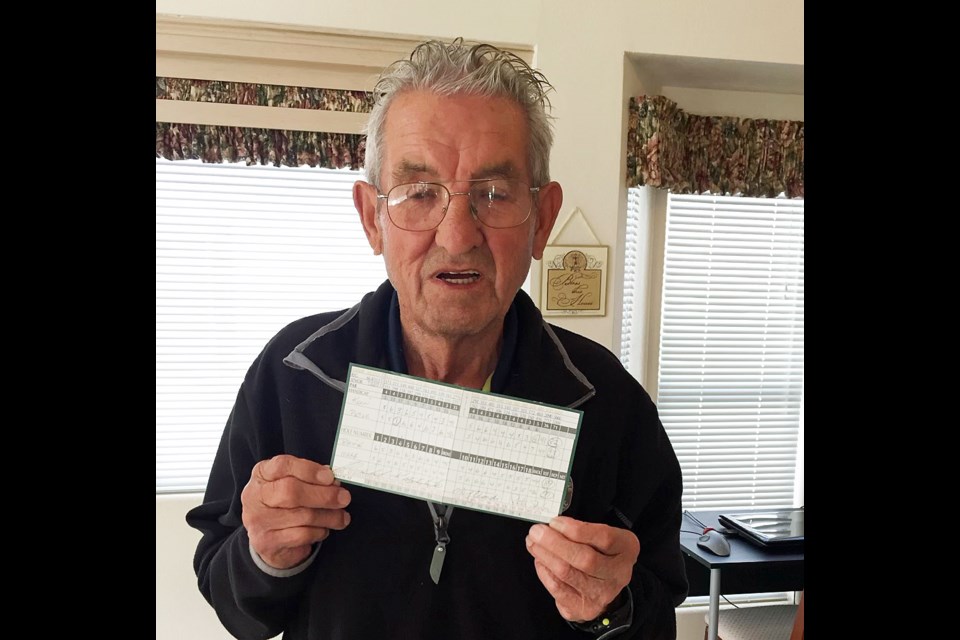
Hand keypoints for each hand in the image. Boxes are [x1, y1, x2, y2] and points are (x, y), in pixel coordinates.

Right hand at [241, 454, 351, 569]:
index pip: (283, 465)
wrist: (265, 538)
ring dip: (329, 516)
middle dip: (324, 495)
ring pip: (302, 516)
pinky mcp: (266, 543)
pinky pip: (302, 535)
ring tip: (342, 517)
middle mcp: (254, 496)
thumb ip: (309, 479)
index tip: (330, 477)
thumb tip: (333, 481)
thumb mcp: (290, 483)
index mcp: (261, 474)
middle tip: (344, 498)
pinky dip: (319, 532)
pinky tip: (324, 529)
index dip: (309, 470)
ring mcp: (258, 521)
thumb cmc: (282, 503)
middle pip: (291, 491)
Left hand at [525, 515, 639, 621]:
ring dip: (544, 556)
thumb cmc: (600, 553)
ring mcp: (602, 594)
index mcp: (626, 548)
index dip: (575, 530)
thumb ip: (581, 529)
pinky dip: (544, 572)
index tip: (554, 522)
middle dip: (554, 543)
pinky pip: (558, 589)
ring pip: (567, 574)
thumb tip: (551, 526)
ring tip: (533, 543)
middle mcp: (618, 574)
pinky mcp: (584, 608)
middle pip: (584, 559)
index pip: (604, 538)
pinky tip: (539, 561)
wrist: (606, 586)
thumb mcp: (601, 535)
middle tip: (536, 532)